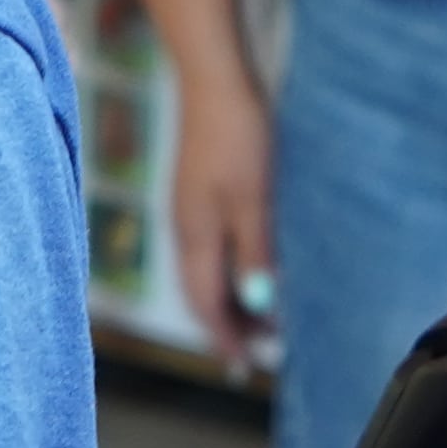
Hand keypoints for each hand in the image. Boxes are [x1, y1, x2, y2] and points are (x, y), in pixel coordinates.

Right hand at [169, 64, 278, 371]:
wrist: (214, 80)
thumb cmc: (237, 136)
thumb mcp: (253, 198)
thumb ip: (253, 252)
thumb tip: (256, 304)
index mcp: (194, 237)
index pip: (205, 303)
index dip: (224, 337)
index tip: (242, 367)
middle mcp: (183, 230)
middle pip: (200, 293)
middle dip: (226, 325)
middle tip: (259, 350)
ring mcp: (187, 210)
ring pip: (203, 272)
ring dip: (229, 298)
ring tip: (262, 316)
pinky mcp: (197, 192)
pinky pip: (208, 248)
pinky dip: (227, 270)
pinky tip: (249, 266)